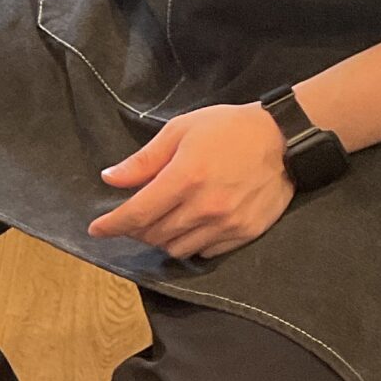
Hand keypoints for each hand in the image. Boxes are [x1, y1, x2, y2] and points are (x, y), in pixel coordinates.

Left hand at [87, 104, 293, 260]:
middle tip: (133, 217)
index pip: (137, 214)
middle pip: (154, 235)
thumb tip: (110, 179)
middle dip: (136, 229)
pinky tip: (190, 226)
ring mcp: (226, 224)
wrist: (284, 139)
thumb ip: (144, 160)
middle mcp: (204, 207)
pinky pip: (204, 252)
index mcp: (185, 178)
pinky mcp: (244, 233)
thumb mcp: (180, 130)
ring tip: (161, 221)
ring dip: (161, 239)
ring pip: (177, 249)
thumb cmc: (228, 128)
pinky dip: (189, 244)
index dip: (112, 225)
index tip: (96, 230)